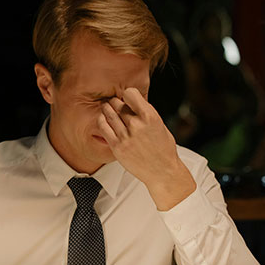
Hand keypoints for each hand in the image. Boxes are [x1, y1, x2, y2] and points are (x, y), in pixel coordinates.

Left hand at [98, 88, 195, 209]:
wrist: (162, 171)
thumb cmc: (163, 148)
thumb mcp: (159, 125)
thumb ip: (145, 113)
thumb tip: (132, 102)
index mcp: (150, 117)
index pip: (130, 93)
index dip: (127, 94)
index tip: (127, 98)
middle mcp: (137, 125)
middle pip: (118, 104)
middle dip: (116, 102)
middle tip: (115, 103)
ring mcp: (126, 136)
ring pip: (109, 114)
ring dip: (106, 109)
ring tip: (107, 108)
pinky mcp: (117, 146)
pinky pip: (103, 127)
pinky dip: (101, 120)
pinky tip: (103, 119)